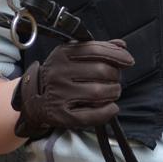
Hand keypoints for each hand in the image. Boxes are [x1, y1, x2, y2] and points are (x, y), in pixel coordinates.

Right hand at [10, 39, 133, 138]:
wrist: (33, 98)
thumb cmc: (60, 74)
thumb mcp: (73, 55)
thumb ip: (98, 48)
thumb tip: (122, 45)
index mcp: (63, 54)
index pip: (95, 50)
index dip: (116, 55)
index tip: (128, 61)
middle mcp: (59, 73)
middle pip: (100, 71)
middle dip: (115, 76)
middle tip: (116, 80)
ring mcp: (59, 95)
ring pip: (98, 93)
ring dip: (113, 92)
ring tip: (113, 92)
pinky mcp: (61, 115)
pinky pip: (90, 116)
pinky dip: (106, 112)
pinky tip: (112, 107)